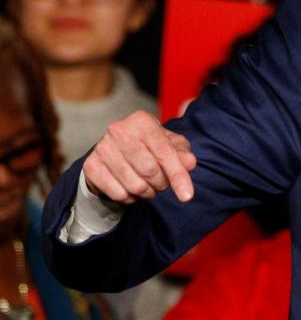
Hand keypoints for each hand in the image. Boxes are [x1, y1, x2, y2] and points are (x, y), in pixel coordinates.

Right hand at [82, 111, 196, 203]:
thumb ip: (182, 154)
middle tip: (162, 183)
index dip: (178, 176)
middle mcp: (119, 130)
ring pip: (135, 185)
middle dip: (162, 184)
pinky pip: (118, 194)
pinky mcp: (91, 166)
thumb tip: (190, 163)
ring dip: (148, 192)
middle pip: (150, 170)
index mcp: (142, 121)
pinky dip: (131, 198)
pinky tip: (131, 188)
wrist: (114, 150)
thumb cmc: (149, 146)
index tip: (187, 196)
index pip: (165, 153)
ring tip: (148, 186)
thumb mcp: (169, 145)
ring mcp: (102, 148)